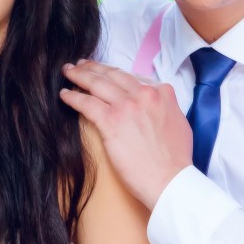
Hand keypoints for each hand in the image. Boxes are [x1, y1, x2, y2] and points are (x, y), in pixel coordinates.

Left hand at [60, 59, 192, 209]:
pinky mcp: (111, 121)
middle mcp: (145, 94)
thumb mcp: (178, 122)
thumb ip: (164, 107)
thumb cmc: (175, 159)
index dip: (115, 73)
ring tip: (68, 72)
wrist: (170, 179)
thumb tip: (154, 104)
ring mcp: (127, 106)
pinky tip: (65, 94)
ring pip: (97, 83)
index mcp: (162, 93)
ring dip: (79, 75)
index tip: (106, 73)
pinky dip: (73, 97)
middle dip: (94, 67)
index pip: (133, 76)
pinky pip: (86, 103)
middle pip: (113, 75)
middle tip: (81, 65)